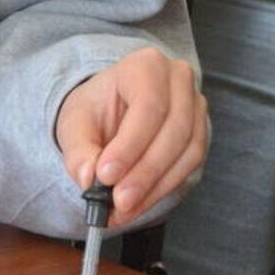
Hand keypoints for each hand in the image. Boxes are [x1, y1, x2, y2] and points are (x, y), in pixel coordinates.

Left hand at [54, 46, 207, 221]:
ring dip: (155, 186)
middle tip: (118, 201)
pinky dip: (163, 189)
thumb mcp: (75, 123)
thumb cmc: (96, 109)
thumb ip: (79, 150)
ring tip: (124, 209)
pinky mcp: (200, 134)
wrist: (112, 108)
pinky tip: (139, 204)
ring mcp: (195, 107)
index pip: (148, 105)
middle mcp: (179, 81)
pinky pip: (190, 166)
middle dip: (144, 172)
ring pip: (187, 151)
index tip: (106, 176)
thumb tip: (88, 179)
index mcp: (147, 65)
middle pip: (174, 130)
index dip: (130, 145)